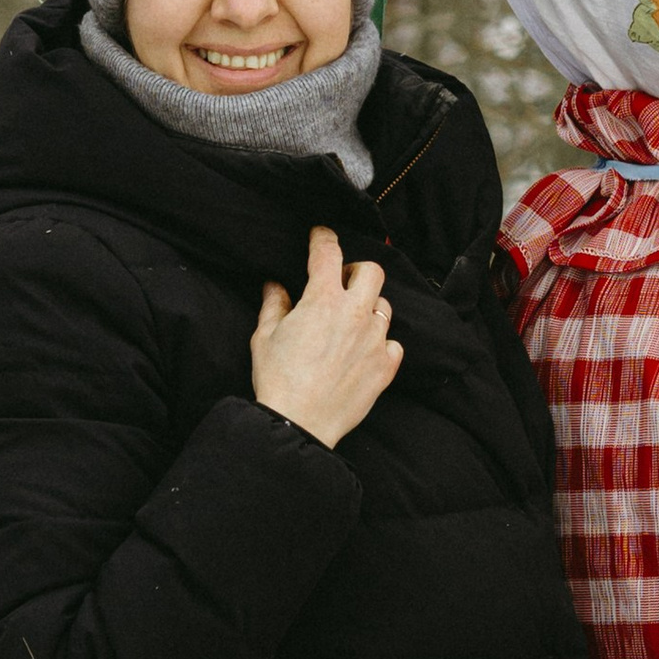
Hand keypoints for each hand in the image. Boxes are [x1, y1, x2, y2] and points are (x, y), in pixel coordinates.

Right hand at [250, 230, 401, 447]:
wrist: (299, 423)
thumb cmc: (278, 380)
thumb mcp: (264, 337)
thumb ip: (274, 305)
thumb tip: (274, 286)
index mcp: (322, 300)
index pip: (328, 252)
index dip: (323, 237)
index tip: (321, 235)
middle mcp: (355, 314)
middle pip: (372, 271)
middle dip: (356, 271)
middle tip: (341, 283)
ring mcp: (375, 340)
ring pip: (384, 307)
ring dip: (369, 308)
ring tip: (351, 323)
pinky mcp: (385, 366)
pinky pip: (393, 343)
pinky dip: (381, 343)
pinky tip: (364, 352)